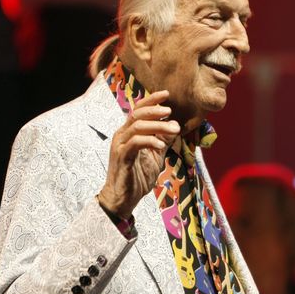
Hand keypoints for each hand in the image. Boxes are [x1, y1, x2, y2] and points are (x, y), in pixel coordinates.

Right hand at [98, 90, 179, 218]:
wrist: (123, 199)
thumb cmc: (137, 177)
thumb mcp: (155, 157)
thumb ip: (163, 141)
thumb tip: (174, 126)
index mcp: (129, 133)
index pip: (138, 109)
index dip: (151, 100)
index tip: (166, 94)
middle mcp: (122, 135)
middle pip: (136, 113)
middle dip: (155, 110)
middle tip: (170, 112)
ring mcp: (120, 146)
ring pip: (137, 126)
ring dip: (157, 126)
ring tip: (173, 130)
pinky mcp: (121, 157)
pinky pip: (135, 143)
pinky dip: (150, 141)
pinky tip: (161, 145)